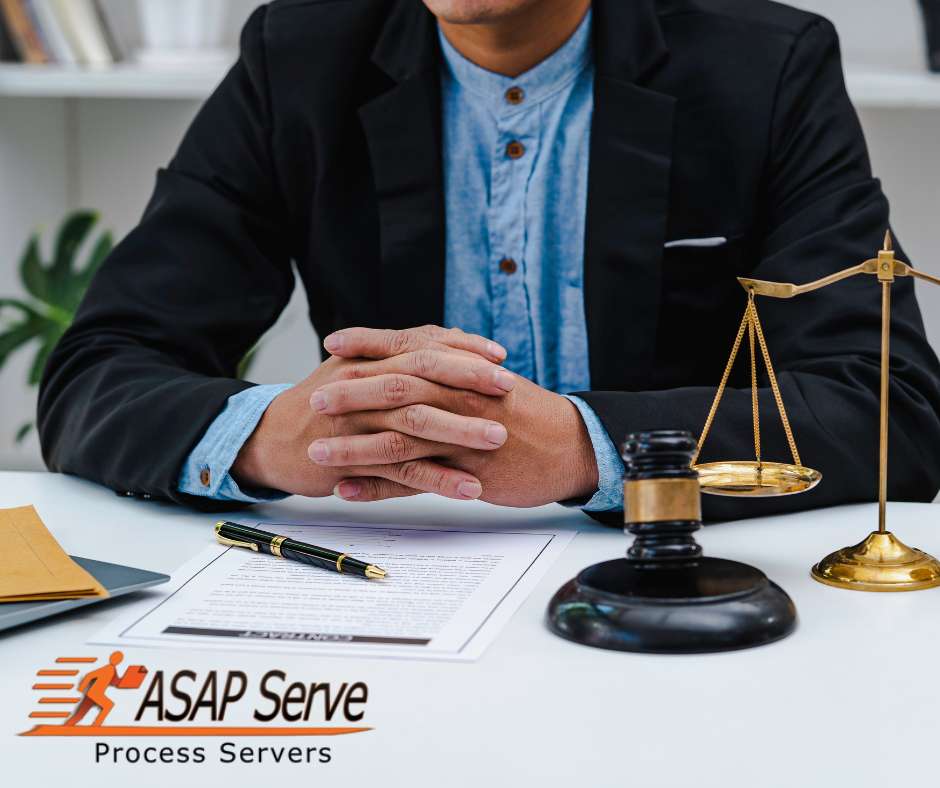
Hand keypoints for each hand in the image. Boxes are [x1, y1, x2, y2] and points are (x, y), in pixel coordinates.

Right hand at [232, 326, 514, 499]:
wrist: (272, 440)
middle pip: (423, 377)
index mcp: (369, 361)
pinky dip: (438, 479)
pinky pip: (403, 471)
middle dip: (469, 382)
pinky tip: (470, 488)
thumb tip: (447, 342)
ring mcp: (358, 424)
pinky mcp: (354, 461)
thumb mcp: (356, 371)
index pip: (423, 346)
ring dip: (460, 432)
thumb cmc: (325, 404)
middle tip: (510, 389)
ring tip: (499, 440)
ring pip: (416, 424)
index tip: (500, 356)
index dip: (462, 350)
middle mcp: (364, 385)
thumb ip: (398, 358)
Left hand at [315, 328, 599, 506]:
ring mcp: (461, 436)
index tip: (333, 341)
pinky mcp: (466, 472)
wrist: (570, 447)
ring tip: (316, 452)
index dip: (368, 343)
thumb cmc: (530, 414)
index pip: (408, 348)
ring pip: (397, 439)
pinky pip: (413, 481)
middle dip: (351, 393)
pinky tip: (347, 489)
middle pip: (395, 390)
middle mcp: (459, 397)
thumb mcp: (493, 380)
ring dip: (352, 446)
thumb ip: (457, 368)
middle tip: (314, 398)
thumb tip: (428, 351)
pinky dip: (377, 487)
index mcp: (463, 371)